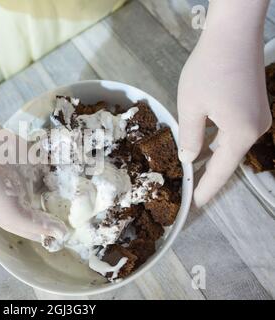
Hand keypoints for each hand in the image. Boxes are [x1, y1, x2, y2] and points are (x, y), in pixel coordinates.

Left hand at [177, 0, 270, 206]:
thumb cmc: (209, 69)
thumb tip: (190, 157)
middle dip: (209, 173)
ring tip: (195, 170)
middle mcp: (256, 129)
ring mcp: (258, 117)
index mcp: (241, 134)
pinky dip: (219, 140)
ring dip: (213, 156)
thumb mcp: (191, 106)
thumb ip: (191, 137)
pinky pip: (235, 131)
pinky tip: (205, 143)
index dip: (207, 188)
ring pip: (231, 144)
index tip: (196, 204)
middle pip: (229, 159)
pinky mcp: (255, 106)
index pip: (221, 171)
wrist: (234, 34)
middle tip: (193, 190)